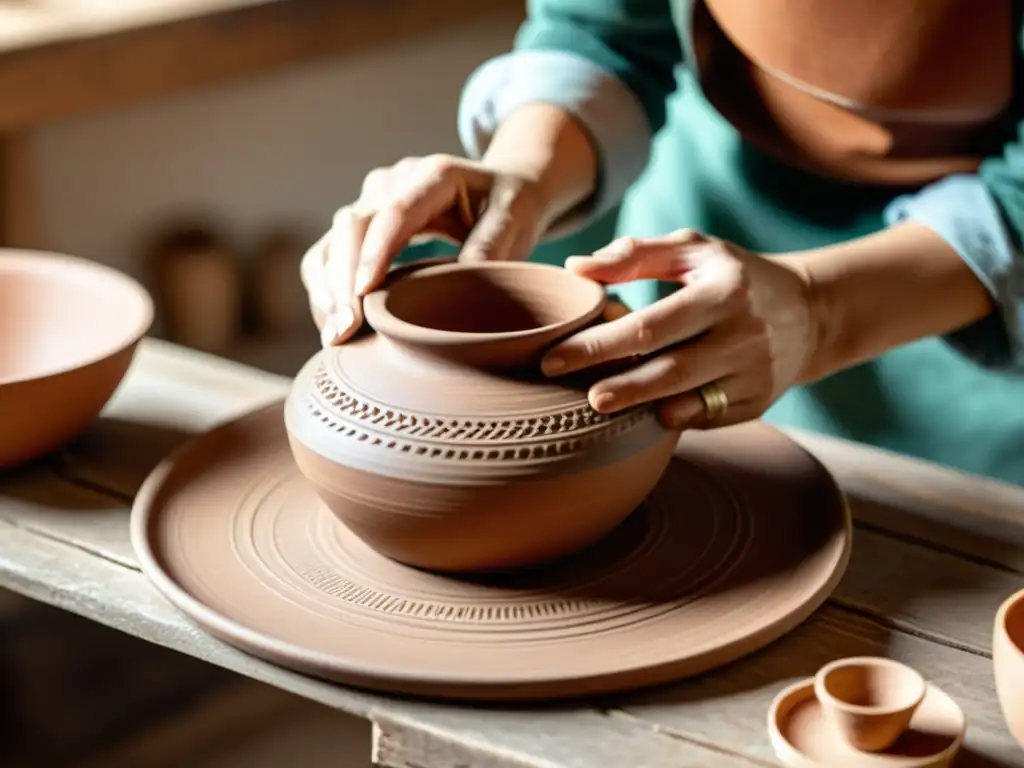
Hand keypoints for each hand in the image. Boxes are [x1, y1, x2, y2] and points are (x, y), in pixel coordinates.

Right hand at [300, 154, 548, 346]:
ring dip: (327, 288)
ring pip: (331, 241)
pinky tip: (333, 325)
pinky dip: (325, 290)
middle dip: (341, 279)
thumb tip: (464, 277)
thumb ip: (493, 243)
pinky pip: (328, 256)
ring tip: (335, 335)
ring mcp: (371, 203)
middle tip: (345, 329)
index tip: (363, 292)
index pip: (394, 212)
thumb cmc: (508, 208)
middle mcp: (393, 184)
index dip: (374, 252)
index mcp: (434, 175)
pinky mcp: (361, 228)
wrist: (497, 193)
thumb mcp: (515, 219)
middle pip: (351, 225)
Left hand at [539, 229, 820, 429]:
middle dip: (620, 388)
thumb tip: (575, 269)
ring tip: (599, 408)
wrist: (809, 312)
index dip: (600, 345)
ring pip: (689, 402)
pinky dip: (674, 418)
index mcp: (723, 292)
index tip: (555, 358)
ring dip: (643, 408)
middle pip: (670, 372)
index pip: (651, 325)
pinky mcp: (758, 404)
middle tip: (580, 396)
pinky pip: (706, 418)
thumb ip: (635, 255)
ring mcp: (754, 376)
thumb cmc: (733, 276)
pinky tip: (644, 414)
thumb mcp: (693, 251)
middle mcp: (743, 337)